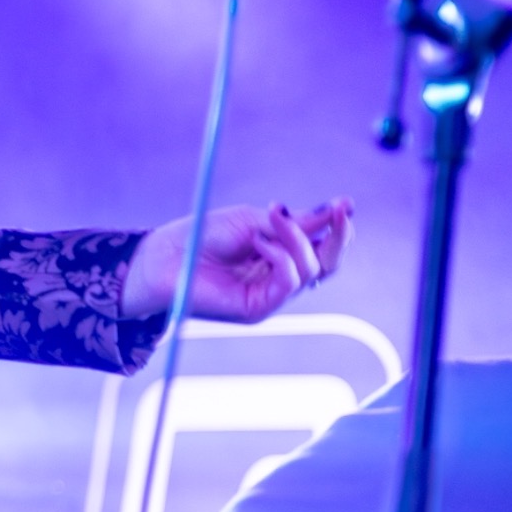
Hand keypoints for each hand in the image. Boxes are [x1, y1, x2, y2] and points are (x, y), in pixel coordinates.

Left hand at [120, 200, 354, 321]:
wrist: (166, 256)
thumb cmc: (203, 235)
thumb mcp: (252, 220)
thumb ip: (294, 222)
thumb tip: (338, 208)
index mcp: (281, 253)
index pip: (323, 246)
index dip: (338, 227)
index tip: (345, 204)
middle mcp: (281, 275)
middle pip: (329, 263)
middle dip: (338, 235)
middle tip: (339, 210)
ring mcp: (272, 293)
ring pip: (313, 270)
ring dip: (297, 239)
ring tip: (270, 221)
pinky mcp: (259, 307)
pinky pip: (289, 282)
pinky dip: (281, 258)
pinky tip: (259, 244)